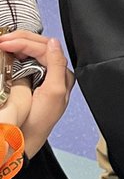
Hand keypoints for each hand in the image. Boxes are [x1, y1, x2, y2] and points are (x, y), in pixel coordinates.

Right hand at [0, 32, 73, 157]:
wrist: (25, 139)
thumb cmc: (40, 120)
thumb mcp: (54, 92)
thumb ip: (56, 66)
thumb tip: (53, 43)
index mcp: (63, 74)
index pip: (46, 48)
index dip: (26, 42)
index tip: (6, 42)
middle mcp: (55, 73)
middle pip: (39, 46)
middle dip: (21, 39)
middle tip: (3, 40)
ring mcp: (43, 76)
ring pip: (32, 51)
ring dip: (18, 44)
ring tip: (4, 43)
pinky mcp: (31, 81)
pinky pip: (26, 61)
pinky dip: (16, 53)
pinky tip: (9, 52)